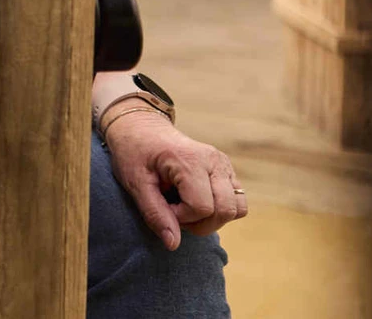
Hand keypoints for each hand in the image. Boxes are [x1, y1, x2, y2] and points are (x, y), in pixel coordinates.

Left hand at [102, 111, 247, 249]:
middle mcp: (215, 161)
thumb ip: (155, 214)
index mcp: (191, 160)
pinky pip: (237, 201)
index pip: (202, 207)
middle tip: (174, 211)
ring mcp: (225, 165)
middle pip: (226, 210)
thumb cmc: (134, 153)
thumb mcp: (136, 183)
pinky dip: (220, 209)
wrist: (141, 128)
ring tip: (185, 207)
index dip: (181, 217)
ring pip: (237, 209)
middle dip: (200, 223)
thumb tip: (173, 245)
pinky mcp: (228, 171)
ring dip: (213, 218)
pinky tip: (195, 201)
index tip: (162, 205)